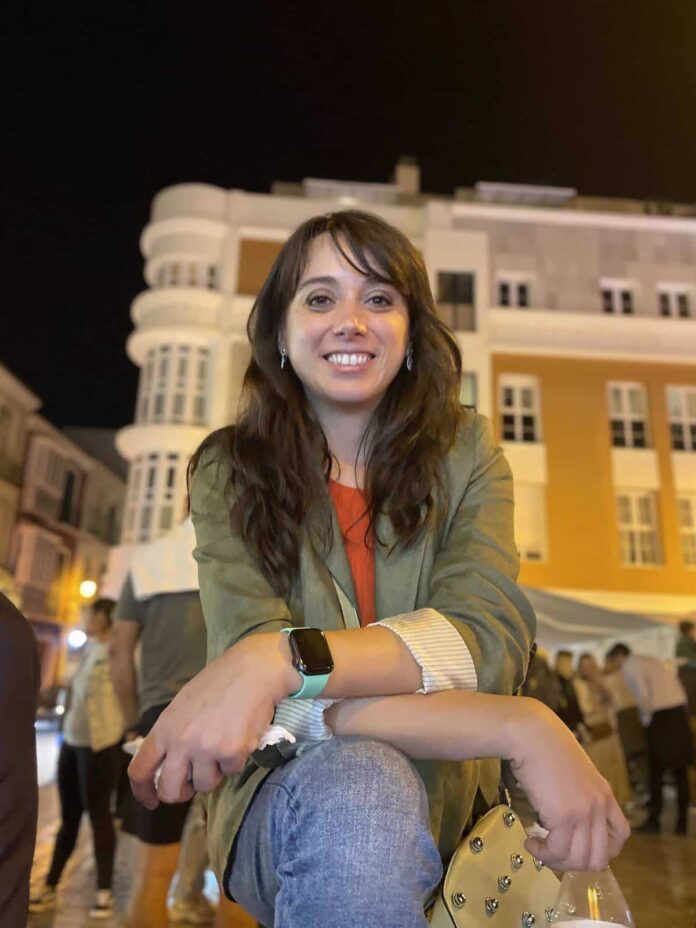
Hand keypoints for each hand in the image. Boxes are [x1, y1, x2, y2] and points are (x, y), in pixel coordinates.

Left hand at [128, 632, 299, 809]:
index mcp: (164, 728)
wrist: (253, 669)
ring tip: (223, 746)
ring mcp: (206, 749)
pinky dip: (237, 760)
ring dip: (215, 773)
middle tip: (192, 785)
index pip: (140, 770)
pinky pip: (232, 772)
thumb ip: (172, 735)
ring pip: (205, 785)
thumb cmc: (219, 683)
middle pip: (170, 790)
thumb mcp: (183, 706)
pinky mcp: (232, 752)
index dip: (143, 792)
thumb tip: (168, 766)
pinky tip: (241, 736)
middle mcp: (181, 742)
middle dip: (181, 794)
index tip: (152, 801)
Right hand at [508, 699, 629, 870]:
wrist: (531, 734)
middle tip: (554, 853)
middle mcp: (599, 806)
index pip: (621, 835)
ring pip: (579, 860)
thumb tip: (565, 817)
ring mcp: (584, 813)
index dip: (603, 850)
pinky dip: (542, 853)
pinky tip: (530, 842)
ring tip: (539, 849)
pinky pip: (557, 851)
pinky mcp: (564, 816)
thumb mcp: (573, 772)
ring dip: (556, 861)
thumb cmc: (545, 746)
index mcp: (604, 794)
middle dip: (574, 863)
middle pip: (599, 857)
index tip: (579, 847)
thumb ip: (579, 794)